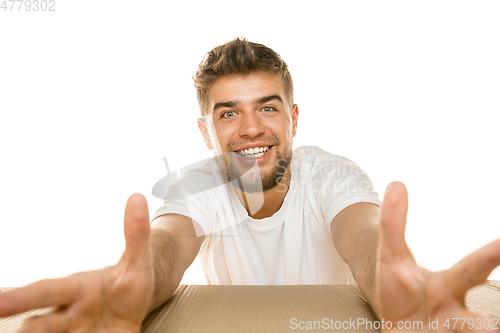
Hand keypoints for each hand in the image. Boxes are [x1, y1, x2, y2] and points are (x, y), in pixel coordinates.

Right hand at [0, 194, 154, 332]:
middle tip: (17, 331)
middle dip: (29, 331)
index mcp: (76, 289)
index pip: (46, 291)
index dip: (21, 298)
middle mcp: (69, 313)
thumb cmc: (129, 284)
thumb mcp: (138, 262)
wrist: (136, 311)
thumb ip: (136, 234)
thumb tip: (137, 196)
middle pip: (41, 325)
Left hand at [377, 182, 499, 331]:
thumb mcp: (390, 253)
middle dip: (490, 326)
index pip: (472, 268)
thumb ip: (395, 221)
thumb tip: (396, 183)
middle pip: (481, 324)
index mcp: (448, 287)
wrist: (394, 318)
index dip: (492, 255)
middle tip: (496, 326)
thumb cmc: (398, 285)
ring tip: (485, 332)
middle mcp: (456, 316)